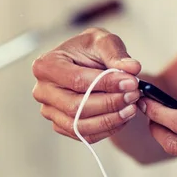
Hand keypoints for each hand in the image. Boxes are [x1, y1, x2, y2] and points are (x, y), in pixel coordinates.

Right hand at [32, 28, 141, 142]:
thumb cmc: (89, 50)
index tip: (130, 82)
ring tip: (131, 108)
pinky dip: (107, 129)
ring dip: (110, 120)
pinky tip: (122, 117)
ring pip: (79, 125)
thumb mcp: (102, 40)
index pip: (77, 80)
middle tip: (133, 95)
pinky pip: (84, 135)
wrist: (84, 62)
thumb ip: (116, 54)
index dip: (106, 84)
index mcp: (46, 65)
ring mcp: (49, 111)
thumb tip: (132, 69)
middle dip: (109, 103)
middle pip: (76, 106)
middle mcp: (42, 90)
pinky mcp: (61, 125)